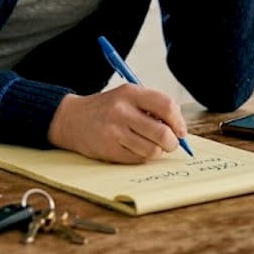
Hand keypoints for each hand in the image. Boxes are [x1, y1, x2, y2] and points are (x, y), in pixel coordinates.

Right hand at [47, 84, 188, 163]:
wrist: (72, 119)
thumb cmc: (107, 109)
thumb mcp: (127, 96)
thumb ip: (152, 107)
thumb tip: (179, 129)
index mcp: (130, 93)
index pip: (167, 106)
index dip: (179, 121)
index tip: (180, 131)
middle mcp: (122, 111)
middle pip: (163, 133)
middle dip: (172, 142)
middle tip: (170, 143)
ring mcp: (114, 132)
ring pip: (153, 150)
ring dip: (157, 151)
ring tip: (149, 145)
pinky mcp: (109, 150)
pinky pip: (138, 160)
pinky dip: (142, 157)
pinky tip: (133, 148)